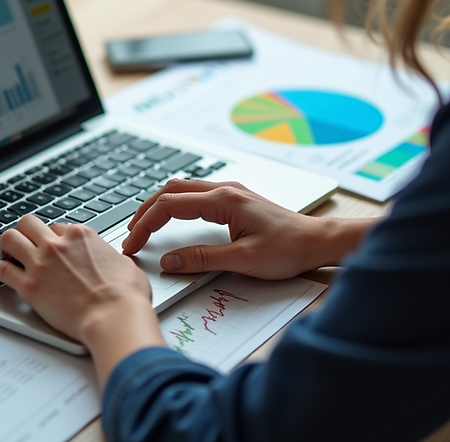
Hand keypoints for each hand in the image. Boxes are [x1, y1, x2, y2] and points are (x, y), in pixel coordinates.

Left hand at [0, 215, 156, 342]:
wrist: (114, 317)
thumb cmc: (125, 296)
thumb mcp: (125, 265)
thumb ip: (111, 258)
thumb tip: (112, 260)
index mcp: (81, 236)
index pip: (57, 226)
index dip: (53, 237)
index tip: (51, 247)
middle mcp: (58, 244)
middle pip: (29, 224)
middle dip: (26, 232)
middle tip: (24, 243)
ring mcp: (41, 264)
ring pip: (10, 238)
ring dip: (7, 244)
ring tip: (6, 252)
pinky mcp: (29, 286)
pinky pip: (0, 269)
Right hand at [122, 178, 347, 278]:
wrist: (317, 241)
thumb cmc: (288, 249)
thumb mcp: (243, 260)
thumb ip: (202, 259)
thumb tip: (170, 261)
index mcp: (223, 200)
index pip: (169, 205)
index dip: (145, 225)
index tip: (134, 244)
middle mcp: (224, 190)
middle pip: (170, 191)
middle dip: (145, 211)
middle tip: (131, 236)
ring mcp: (230, 192)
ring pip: (182, 189)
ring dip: (159, 205)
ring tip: (144, 226)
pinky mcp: (235, 199)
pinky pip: (195, 194)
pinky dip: (175, 204)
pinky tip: (172, 218)